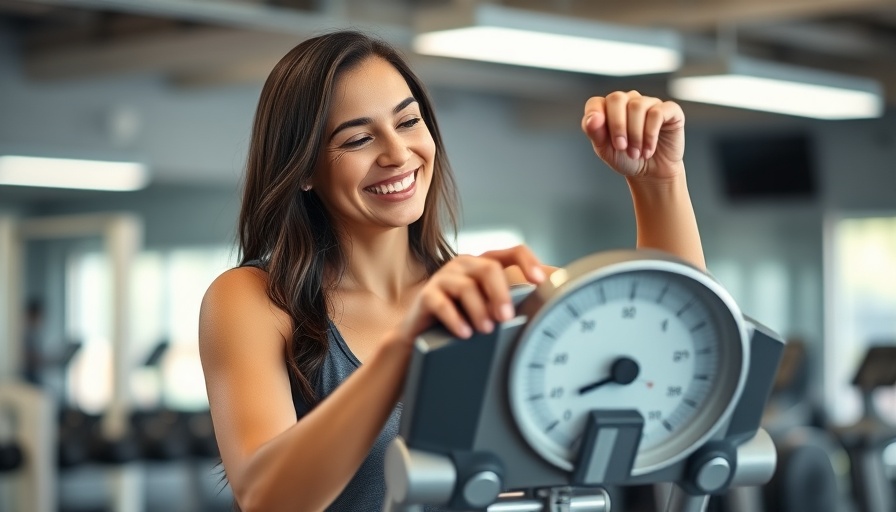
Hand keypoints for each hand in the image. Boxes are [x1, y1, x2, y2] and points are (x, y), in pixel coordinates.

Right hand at [398, 245, 544, 341]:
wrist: (423, 333)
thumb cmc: (462, 317)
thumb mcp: (489, 306)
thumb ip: (511, 302)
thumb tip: (545, 308)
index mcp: (484, 264)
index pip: (512, 252)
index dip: (528, 262)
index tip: (540, 282)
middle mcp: (465, 265)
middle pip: (489, 269)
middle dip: (501, 294)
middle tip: (507, 317)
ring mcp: (444, 278)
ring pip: (466, 287)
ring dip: (479, 310)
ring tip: (487, 330)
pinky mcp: (426, 296)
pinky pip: (442, 304)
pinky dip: (456, 319)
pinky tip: (465, 333)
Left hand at [581, 91, 685, 180]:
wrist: (652, 173)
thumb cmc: (627, 159)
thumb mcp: (605, 150)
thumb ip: (595, 133)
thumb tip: (592, 118)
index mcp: (609, 109)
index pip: (596, 102)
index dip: (596, 116)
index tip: (602, 138)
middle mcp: (629, 101)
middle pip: (617, 98)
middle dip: (617, 126)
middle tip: (621, 147)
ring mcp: (649, 103)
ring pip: (637, 106)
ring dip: (635, 135)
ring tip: (636, 154)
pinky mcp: (669, 110)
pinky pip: (657, 112)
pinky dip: (651, 134)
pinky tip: (649, 149)